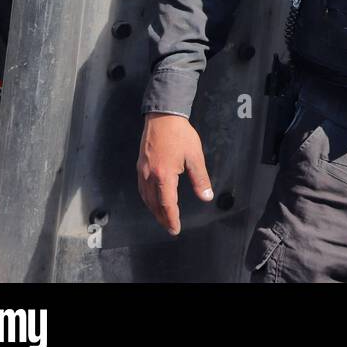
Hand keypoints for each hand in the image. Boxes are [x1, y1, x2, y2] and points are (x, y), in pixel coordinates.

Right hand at [137, 113, 213, 234]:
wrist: (162, 117)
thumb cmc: (180, 135)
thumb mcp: (195, 156)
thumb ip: (200, 178)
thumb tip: (206, 197)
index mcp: (164, 176)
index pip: (167, 204)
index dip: (172, 219)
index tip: (175, 229)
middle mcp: (150, 176)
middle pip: (154, 205)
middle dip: (162, 218)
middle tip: (170, 227)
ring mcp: (142, 172)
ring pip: (146, 198)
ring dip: (154, 210)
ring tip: (163, 218)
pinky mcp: (140, 166)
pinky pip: (141, 189)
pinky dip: (147, 199)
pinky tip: (153, 200)